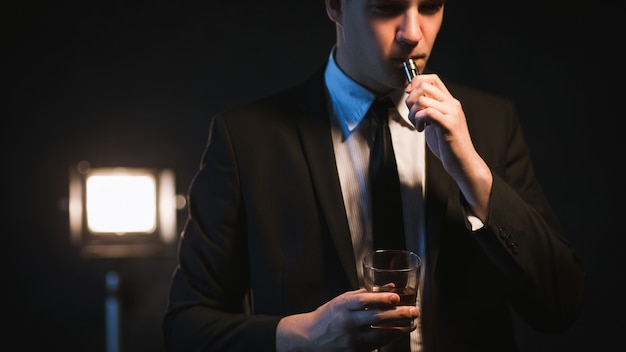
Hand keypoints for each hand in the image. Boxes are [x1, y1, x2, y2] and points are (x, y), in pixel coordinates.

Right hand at [276, 288, 417, 350]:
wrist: (310, 338)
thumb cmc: (329, 315)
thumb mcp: (343, 300)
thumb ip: (366, 293)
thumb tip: (391, 287)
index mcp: (343, 306)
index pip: (364, 301)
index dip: (381, 298)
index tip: (396, 296)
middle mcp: (347, 322)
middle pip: (377, 317)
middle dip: (398, 314)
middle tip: (414, 311)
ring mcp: (351, 339)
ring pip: (381, 334)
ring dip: (399, 329)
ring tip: (412, 323)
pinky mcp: (355, 351)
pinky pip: (377, 345)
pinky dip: (390, 338)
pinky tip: (399, 333)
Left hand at [405, 74, 491, 219]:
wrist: (462, 162)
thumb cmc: (448, 145)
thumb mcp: (435, 122)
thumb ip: (427, 109)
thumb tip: (411, 99)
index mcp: (449, 101)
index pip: (432, 78)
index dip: (416, 82)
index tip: (408, 94)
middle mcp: (452, 104)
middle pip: (425, 85)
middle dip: (410, 99)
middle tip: (412, 115)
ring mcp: (452, 113)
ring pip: (422, 100)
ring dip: (412, 113)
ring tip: (417, 125)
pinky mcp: (449, 124)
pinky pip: (427, 112)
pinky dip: (418, 120)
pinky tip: (421, 130)